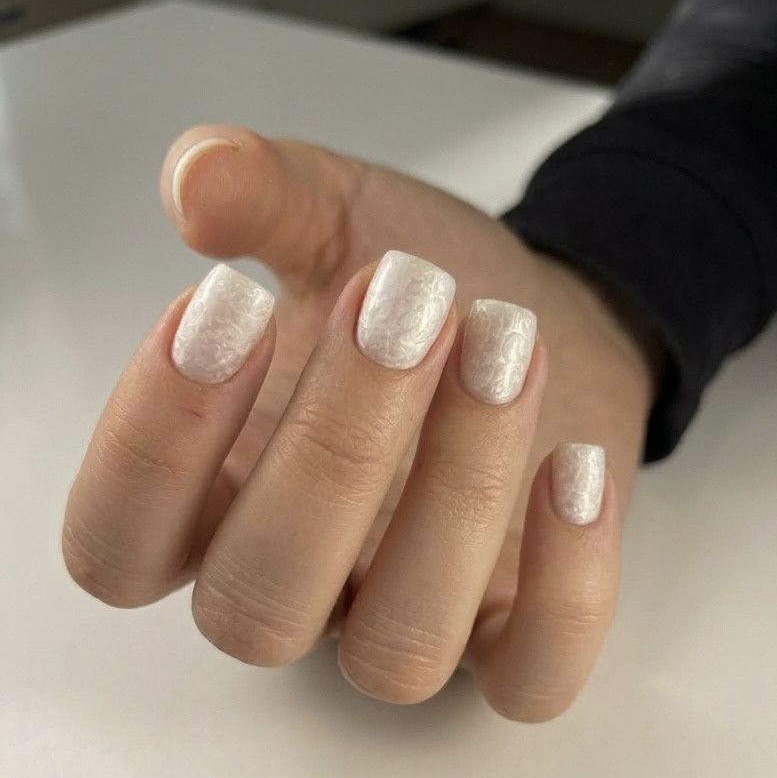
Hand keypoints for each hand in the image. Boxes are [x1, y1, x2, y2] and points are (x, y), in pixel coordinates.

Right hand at [63, 126, 658, 721]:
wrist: (540, 314)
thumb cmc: (425, 283)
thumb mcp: (334, 216)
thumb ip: (261, 193)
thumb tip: (197, 177)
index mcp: (220, 496)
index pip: (120, 541)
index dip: (151, 440)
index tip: (222, 300)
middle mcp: (302, 577)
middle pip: (258, 600)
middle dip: (334, 442)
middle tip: (403, 296)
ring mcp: (408, 613)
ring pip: (397, 646)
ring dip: (458, 487)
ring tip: (505, 336)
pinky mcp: (514, 629)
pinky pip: (531, 675)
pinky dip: (566, 585)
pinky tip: (578, 460)